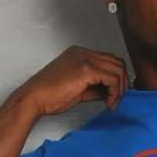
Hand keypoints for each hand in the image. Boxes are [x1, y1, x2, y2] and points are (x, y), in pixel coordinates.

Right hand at [15, 45, 129, 116]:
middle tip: (117, 100)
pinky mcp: (86, 69)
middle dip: (122, 83)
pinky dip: (115, 92)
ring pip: (118, 69)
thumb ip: (95, 88)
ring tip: (112, 103)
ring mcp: (85, 59)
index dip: (117, 78)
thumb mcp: (78, 90)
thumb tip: (110, 93)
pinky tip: (109, 103)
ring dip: (120, 89)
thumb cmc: (49, 96)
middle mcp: (83, 53)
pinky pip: (112, 78)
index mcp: (79, 54)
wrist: (33, 99)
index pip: (109, 61)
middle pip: (117, 62)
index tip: (115, 95)